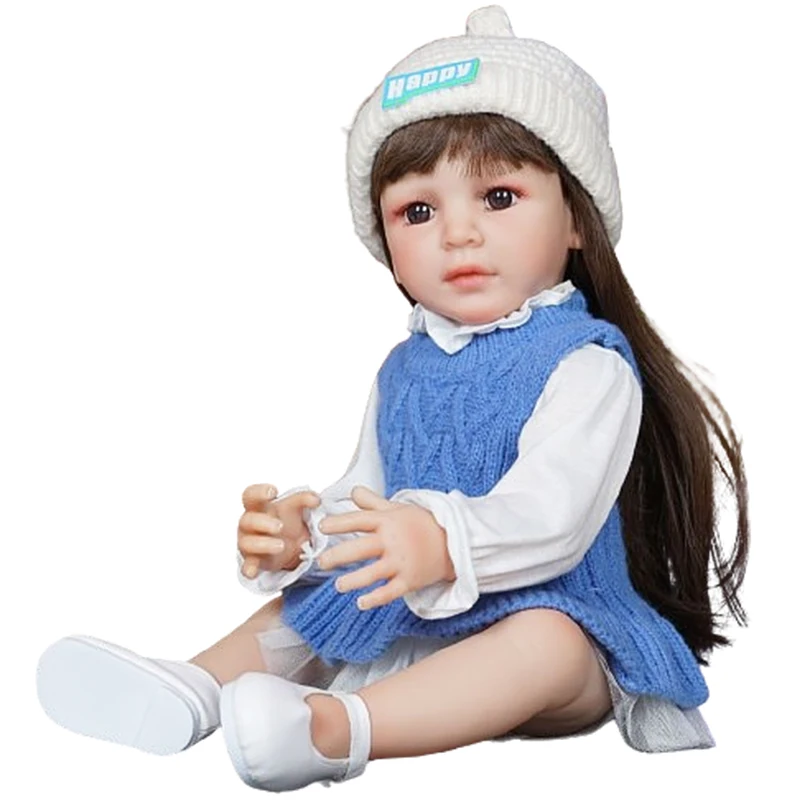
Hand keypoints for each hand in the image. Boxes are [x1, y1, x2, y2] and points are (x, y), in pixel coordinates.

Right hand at [238, 483, 320, 576]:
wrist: (289, 543)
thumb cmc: (287, 519)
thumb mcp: (296, 507)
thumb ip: (305, 499)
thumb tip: (317, 499)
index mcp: (259, 506)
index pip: (250, 495)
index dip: (258, 492)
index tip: (273, 492)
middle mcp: (249, 523)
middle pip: (247, 520)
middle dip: (263, 523)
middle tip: (280, 526)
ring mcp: (248, 542)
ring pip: (247, 543)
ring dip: (263, 544)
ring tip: (281, 546)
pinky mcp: (253, 560)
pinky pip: (246, 565)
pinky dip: (248, 569)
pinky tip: (252, 572)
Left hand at [316, 485, 454, 610]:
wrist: (454, 541)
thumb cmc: (422, 523)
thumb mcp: (398, 508)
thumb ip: (373, 502)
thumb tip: (353, 491)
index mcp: (387, 521)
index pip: (358, 520)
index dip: (339, 523)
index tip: (322, 526)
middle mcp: (392, 541)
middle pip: (360, 548)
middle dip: (338, 556)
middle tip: (321, 562)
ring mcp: (401, 562)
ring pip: (372, 573)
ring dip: (353, 581)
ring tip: (338, 585)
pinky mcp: (410, 580)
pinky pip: (390, 592)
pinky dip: (375, 599)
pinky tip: (361, 603)